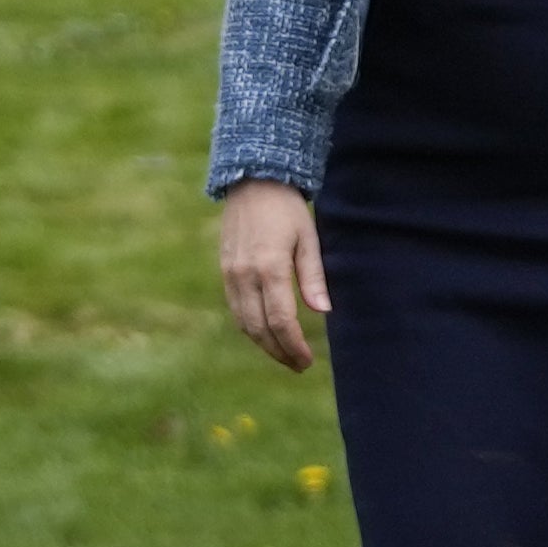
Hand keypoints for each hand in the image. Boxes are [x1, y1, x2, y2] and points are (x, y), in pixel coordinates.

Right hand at [217, 181, 327, 370]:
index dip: (295, 346)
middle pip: (260, 329)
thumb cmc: (287, 209)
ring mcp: (230, 274)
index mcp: (270, 267)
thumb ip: (314, 276)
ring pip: (244, 323)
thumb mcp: (308, 238)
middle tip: (299, 365)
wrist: (253, 181)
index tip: (308, 361)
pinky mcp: (224, 271)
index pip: (281, 321)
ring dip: (263, 344)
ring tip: (284, 355)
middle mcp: (245, 275)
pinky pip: (235, 309)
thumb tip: (323, 312)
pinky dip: (250, 327)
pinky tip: (265, 332)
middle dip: (279, 352)